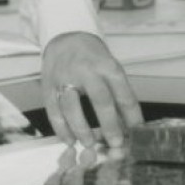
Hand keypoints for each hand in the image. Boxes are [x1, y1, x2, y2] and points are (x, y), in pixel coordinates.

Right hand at [41, 32, 142, 147]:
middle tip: (116, 143)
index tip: (136, 132)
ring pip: (73, 108)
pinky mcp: (49, 87)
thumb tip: (128, 123)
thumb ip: (118, 92)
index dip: (131, 114)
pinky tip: (70, 140)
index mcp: (107, 65)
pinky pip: (54, 111)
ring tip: (90, 145)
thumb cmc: (93, 57)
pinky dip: (61, 129)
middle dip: (110, 125)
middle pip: (100, 100)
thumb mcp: (110, 67)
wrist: (65, 39)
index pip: (123, 92)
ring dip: (82, 130)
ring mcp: (65, 78)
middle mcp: (86, 70)